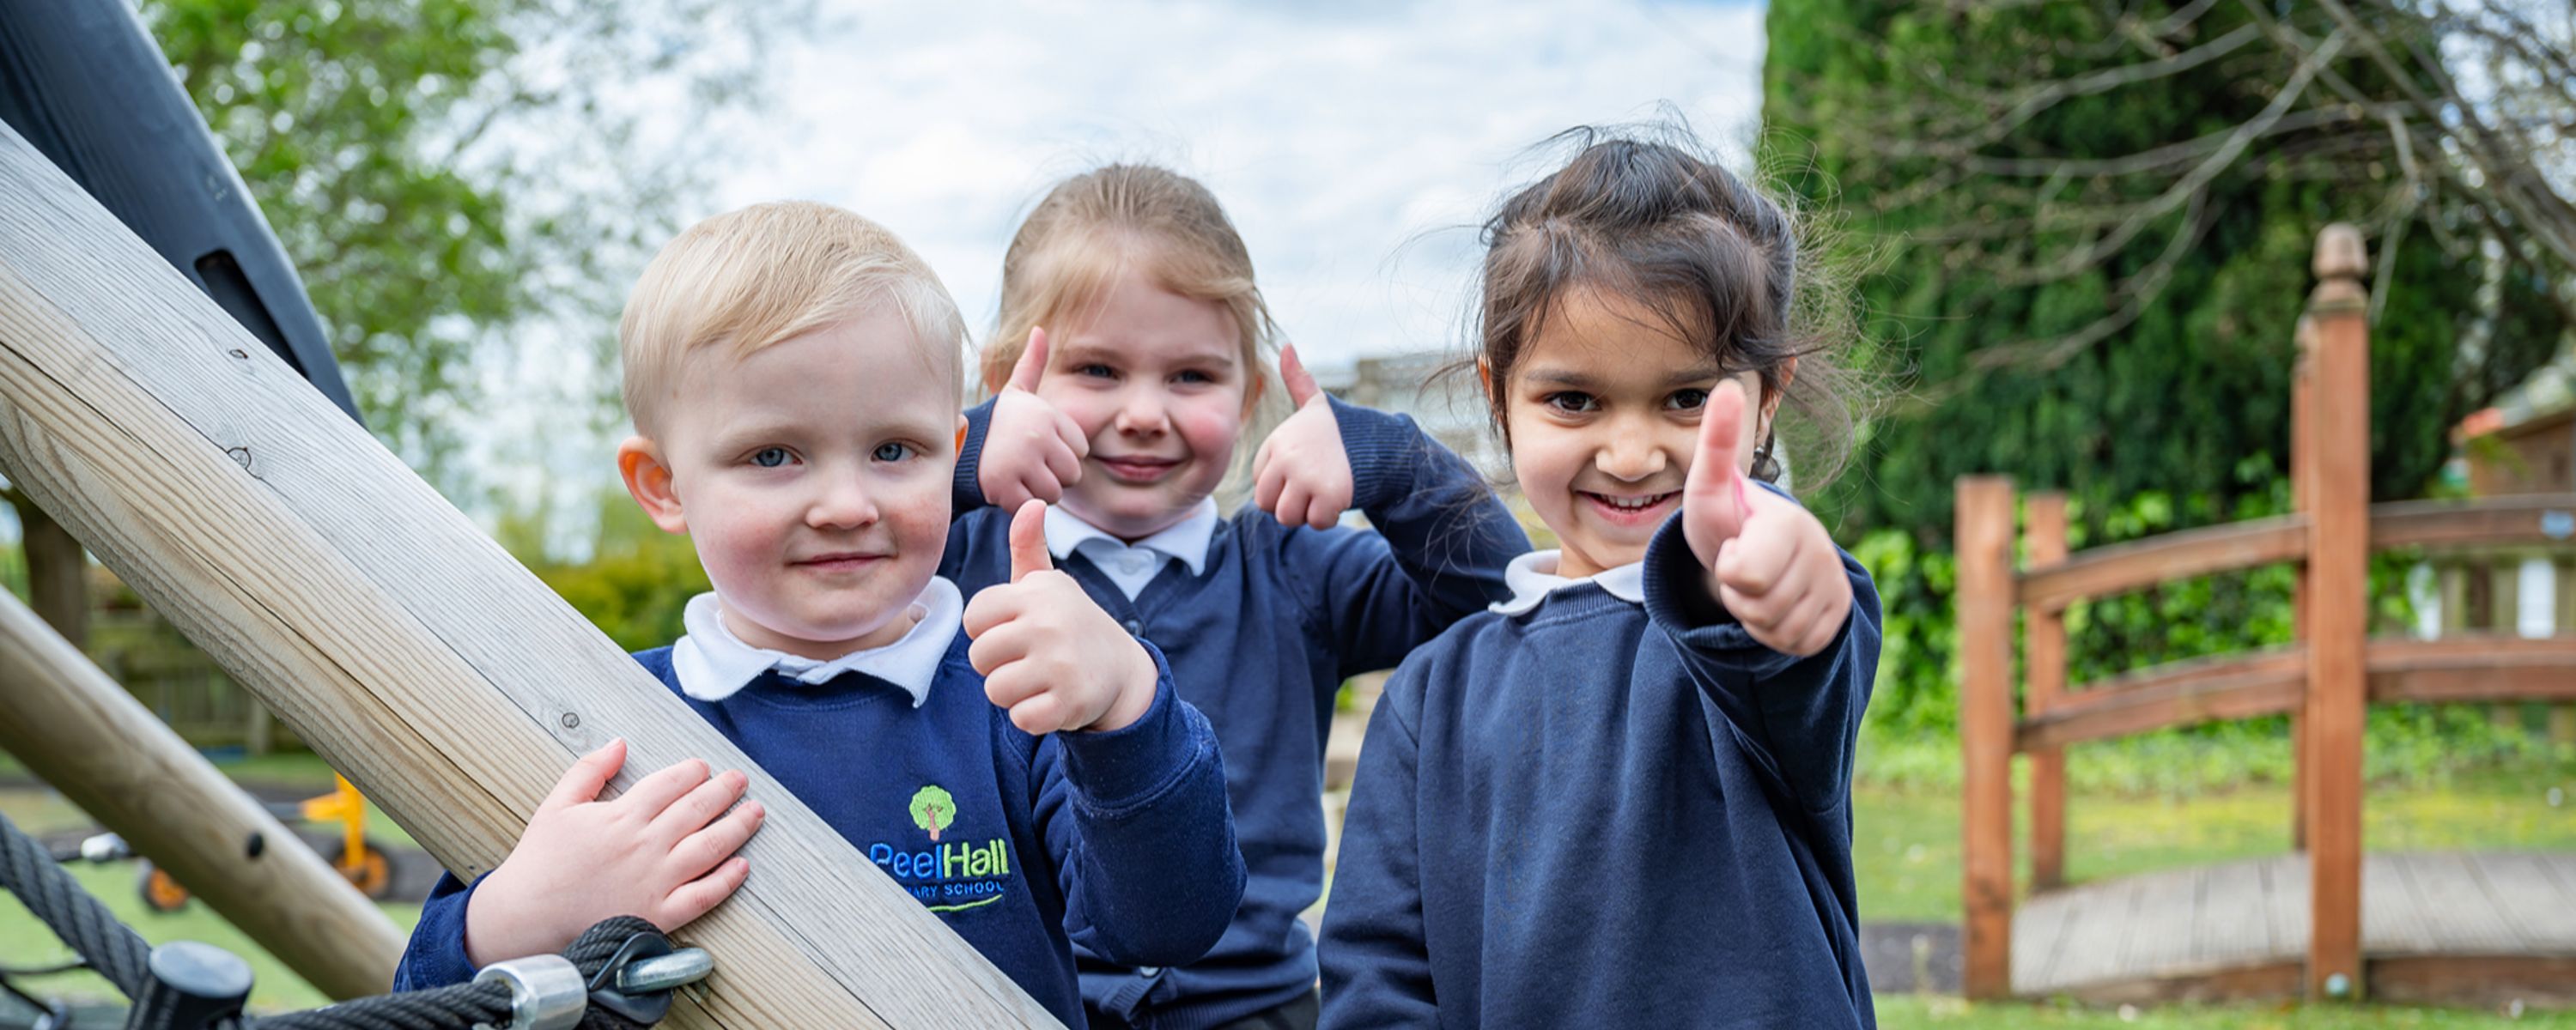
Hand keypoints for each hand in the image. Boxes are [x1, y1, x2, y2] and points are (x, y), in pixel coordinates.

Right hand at [462, 740, 763, 965]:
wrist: (526, 917)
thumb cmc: (542, 862)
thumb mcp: (557, 805)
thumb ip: (589, 770)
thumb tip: (618, 743)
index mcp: (621, 817)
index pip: (669, 785)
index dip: (692, 773)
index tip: (704, 767)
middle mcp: (644, 846)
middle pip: (697, 810)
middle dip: (724, 791)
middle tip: (740, 780)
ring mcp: (655, 881)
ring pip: (709, 848)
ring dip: (737, 827)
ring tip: (755, 812)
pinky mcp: (658, 915)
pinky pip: (702, 896)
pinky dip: (726, 881)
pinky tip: (742, 867)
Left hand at [963, 500, 1160, 733]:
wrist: (1120, 670)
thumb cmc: (1069, 624)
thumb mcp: (1050, 586)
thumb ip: (1029, 547)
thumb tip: (1031, 503)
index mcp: (1036, 595)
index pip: (974, 617)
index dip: (987, 630)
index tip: (1014, 630)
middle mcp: (1048, 626)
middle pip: (980, 657)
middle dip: (998, 665)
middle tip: (1029, 659)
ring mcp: (1060, 665)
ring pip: (996, 691)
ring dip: (1014, 693)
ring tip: (1040, 679)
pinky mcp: (1069, 703)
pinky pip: (1021, 719)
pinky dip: (1033, 716)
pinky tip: (1053, 700)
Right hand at [978, 327, 1089, 509]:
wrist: (954, 449)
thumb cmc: (994, 423)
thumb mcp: (1016, 392)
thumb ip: (1033, 364)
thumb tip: (1040, 329)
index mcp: (1047, 415)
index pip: (1082, 449)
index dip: (1061, 453)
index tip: (1036, 446)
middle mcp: (1037, 436)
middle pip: (1072, 474)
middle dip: (1053, 475)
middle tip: (1026, 465)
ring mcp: (1021, 462)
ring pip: (1055, 493)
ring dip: (1037, 491)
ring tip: (1016, 475)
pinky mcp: (1005, 487)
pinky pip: (1032, 506)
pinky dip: (1020, 504)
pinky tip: (1005, 488)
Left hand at [1251, 343, 1353, 529]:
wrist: (1384, 444)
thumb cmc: (1344, 429)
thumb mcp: (1315, 404)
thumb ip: (1297, 380)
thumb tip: (1286, 346)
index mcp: (1276, 440)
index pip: (1260, 483)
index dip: (1284, 484)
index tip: (1305, 470)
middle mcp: (1286, 456)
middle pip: (1268, 504)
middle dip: (1291, 504)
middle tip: (1314, 488)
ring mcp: (1307, 476)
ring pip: (1288, 517)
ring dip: (1309, 513)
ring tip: (1325, 491)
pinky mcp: (1329, 495)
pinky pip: (1316, 523)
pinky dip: (1329, 518)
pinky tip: (1340, 499)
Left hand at [1682, 380, 1851, 656]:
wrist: (1758, 557)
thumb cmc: (1728, 522)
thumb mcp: (1711, 487)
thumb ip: (1716, 443)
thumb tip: (1724, 387)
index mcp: (1790, 524)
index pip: (1746, 575)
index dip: (1730, 569)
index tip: (1736, 547)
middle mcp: (1820, 555)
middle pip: (1759, 608)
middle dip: (1738, 597)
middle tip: (1743, 569)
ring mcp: (1833, 589)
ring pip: (1776, 632)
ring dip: (1754, 617)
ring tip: (1756, 586)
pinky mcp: (1836, 620)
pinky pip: (1793, 646)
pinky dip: (1774, 635)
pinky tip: (1775, 606)